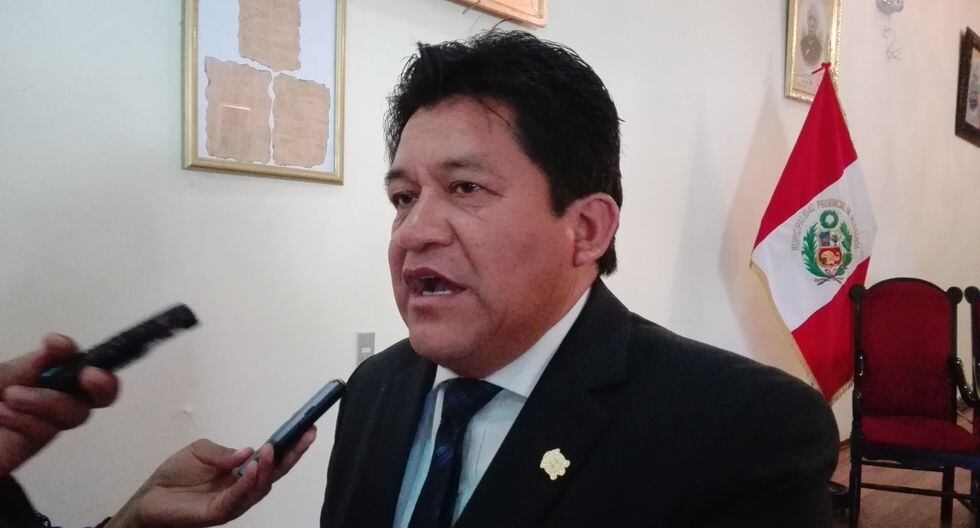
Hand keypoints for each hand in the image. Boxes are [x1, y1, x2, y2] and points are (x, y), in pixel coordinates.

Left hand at [0, 334, 118, 475]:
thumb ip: (26, 363)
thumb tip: (56, 346)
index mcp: (31, 370)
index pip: (68, 358)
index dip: (72, 350)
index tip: (54, 344)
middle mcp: (44, 393)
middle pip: (96, 390)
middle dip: (102, 382)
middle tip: (91, 377)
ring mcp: (40, 420)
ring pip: (76, 411)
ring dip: (48, 401)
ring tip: (9, 399)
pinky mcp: (33, 445)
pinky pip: (49, 430)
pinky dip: (31, 420)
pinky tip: (5, 417)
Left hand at [108, 428, 316, 527]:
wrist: (148, 500)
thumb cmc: (173, 477)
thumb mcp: (200, 451)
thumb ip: (224, 452)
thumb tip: (248, 452)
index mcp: (241, 472)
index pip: (272, 460)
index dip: (290, 446)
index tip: (307, 428)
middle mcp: (242, 488)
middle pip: (275, 473)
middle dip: (293, 454)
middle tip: (307, 435)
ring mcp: (233, 502)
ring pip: (262, 487)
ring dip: (270, 467)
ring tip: (273, 448)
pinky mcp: (219, 512)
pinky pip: (239, 498)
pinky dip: (249, 482)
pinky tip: (253, 467)